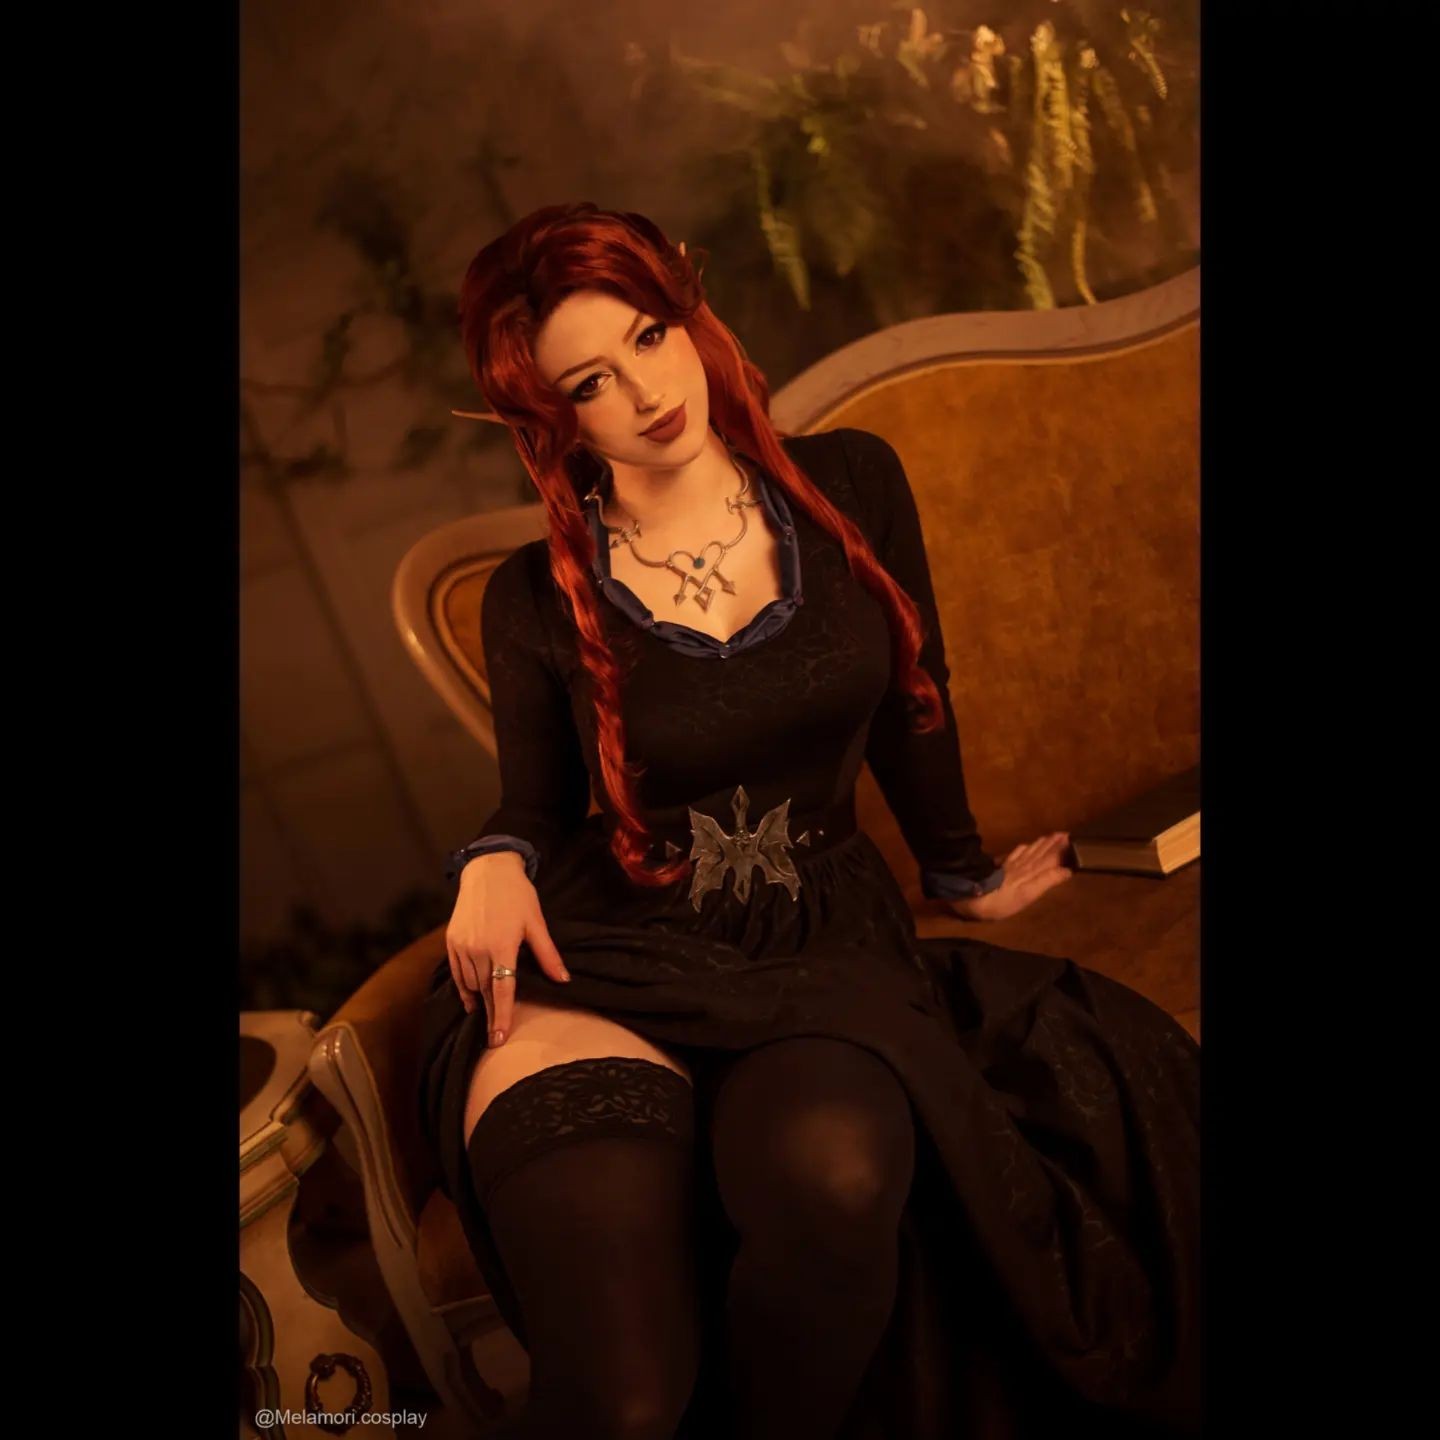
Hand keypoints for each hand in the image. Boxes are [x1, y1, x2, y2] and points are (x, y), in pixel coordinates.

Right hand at [445, 851, 571, 1045]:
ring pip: (470, 983)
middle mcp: (478, 949)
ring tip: (487, 1016)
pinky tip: (470, 1000)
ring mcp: (462, 946)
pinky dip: (463, 988)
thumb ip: (547, 955)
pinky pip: (456, 973)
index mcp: (502, 946)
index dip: (501, 1016)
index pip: (502, 990)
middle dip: (490, 1015)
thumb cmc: (517, 895)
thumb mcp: (536, 923)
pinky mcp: (451, 941)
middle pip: (485, 991)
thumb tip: (563, 980)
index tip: (499, 1038)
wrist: (488, 870)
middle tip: (494, 1038)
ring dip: (479, 1000)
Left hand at [945, 832, 1073, 920]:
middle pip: (1041, 852)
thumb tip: (1066, 870)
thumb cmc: (1003, 901)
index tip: (1071, 839)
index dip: (1061, 849)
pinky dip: (1024, 848)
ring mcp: (1011, 865)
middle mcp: (1023, 865)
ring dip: (1041, 843)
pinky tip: (1025, 846)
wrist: (973, 896)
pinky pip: (1015, 853)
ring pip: (1030, 850)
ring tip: (1050, 837)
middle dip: (1053, 843)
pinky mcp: (1000, 867)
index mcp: (1032, 871)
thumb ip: (1047, 880)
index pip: (1051, 858)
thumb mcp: (1028, 894)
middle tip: (1064, 834)